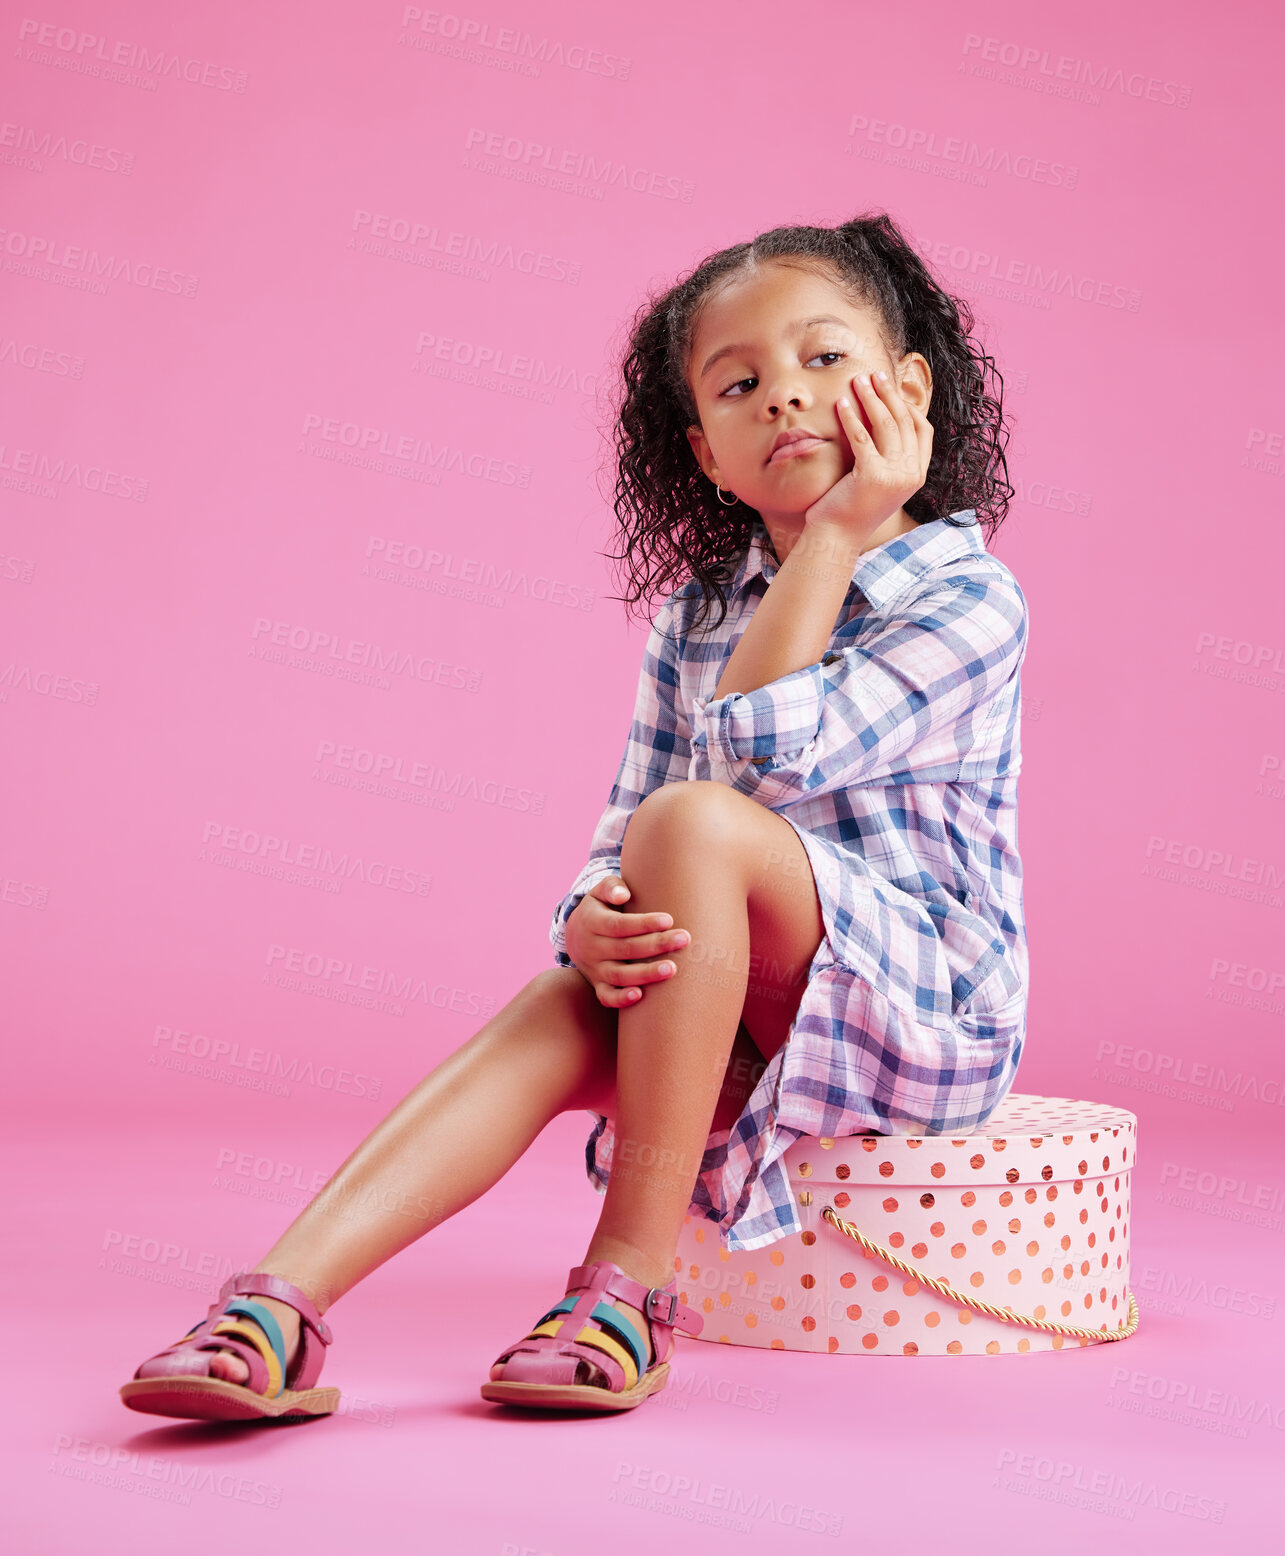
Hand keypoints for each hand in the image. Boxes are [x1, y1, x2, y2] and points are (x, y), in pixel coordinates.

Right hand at [564, 875, 690, 1008]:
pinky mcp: (598, 985)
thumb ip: (611, 887)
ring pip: (619, 975)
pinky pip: (607, 997)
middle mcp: (591, 948)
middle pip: (625, 949)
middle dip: (656, 945)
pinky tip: (640, 995)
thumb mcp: (600, 892)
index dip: (644, 923)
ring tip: (672, 968)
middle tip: (684, 939)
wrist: (575, 936)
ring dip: (646, 974)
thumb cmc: (600, 908)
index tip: (669, 919)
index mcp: (592, 922)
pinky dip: (621, 999)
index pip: (619, 925)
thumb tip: (623, 894)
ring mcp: (594, 969)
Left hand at [803, 369, 932, 547]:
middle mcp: (911, 475)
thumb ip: (890, 457)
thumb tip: (886, 421)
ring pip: (886, 424)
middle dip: (888, 393)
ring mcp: (894, 476)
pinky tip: (840, 403)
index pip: (924, 430)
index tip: (890, 389)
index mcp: (917, 475)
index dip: (908, 405)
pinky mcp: (872, 476)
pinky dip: (851, 417)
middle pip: (904, 421)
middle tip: (874, 373)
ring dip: (871, 398)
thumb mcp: (880, 480)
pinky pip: (862, 437)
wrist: (836, 536)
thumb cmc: (852, 507)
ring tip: (857, 380)